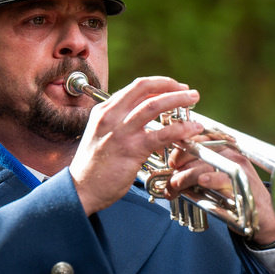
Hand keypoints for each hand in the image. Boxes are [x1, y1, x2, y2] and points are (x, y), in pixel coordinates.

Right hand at [70, 77, 203, 215]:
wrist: (81, 189)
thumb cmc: (93, 168)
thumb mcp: (101, 135)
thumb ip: (119, 123)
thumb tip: (142, 117)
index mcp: (104, 111)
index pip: (135, 88)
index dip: (159, 84)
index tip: (174, 87)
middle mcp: (110, 116)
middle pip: (145, 89)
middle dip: (171, 86)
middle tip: (188, 92)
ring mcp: (120, 132)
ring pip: (154, 106)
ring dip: (178, 100)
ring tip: (194, 102)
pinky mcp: (131, 149)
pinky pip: (161, 134)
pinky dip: (180, 129)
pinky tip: (191, 129)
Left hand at [165, 135, 274, 244]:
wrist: (262, 216)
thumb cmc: (235, 198)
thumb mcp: (215, 181)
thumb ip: (197, 173)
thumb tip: (172, 174)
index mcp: (224, 149)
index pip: (200, 139)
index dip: (182, 148)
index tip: (172, 162)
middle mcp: (231, 154)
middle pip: (199, 150)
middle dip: (180, 164)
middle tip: (171, 178)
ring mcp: (238, 167)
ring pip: (206, 164)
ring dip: (187, 176)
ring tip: (176, 186)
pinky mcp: (243, 182)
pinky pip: (223, 178)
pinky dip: (211, 179)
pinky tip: (202, 181)